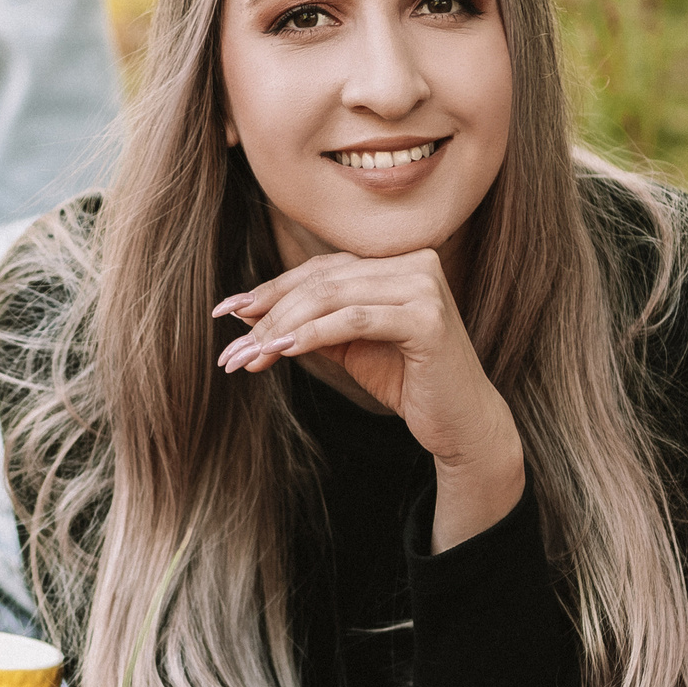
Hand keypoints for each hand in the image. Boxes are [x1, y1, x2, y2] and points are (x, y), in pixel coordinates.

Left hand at [213, 249, 523, 549]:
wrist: (461, 424)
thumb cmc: (407, 382)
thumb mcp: (348, 346)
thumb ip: (307, 322)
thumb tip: (245, 311)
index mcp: (397, 263)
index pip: (321, 270)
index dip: (270, 290)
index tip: (226, 312)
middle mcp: (415, 262)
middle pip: (321, 282)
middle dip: (268, 315)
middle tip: (230, 349)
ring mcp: (425, 286)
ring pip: (332, 297)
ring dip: (281, 328)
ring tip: (246, 357)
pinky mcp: (428, 317)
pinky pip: (355, 320)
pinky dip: (313, 334)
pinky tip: (282, 350)